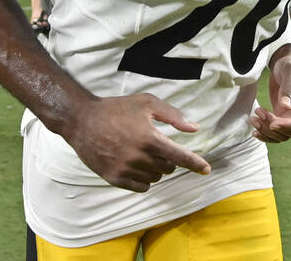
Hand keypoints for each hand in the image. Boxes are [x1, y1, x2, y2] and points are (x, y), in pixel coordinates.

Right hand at [62, 93, 210, 192]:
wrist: (82, 121)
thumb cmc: (117, 109)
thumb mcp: (146, 103)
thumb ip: (173, 115)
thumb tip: (194, 128)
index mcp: (149, 138)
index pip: (180, 156)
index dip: (196, 164)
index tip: (207, 170)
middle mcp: (139, 157)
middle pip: (168, 168)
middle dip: (167, 159)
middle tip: (155, 146)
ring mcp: (125, 170)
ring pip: (155, 178)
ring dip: (155, 169)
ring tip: (142, 153)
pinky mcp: (114, 179)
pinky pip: (141, 187)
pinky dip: (143, 179)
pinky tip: (135, 165)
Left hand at [249, 51, 290, 142]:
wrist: (283, 64)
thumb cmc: (290, 65)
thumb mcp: (290, 72)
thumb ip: (289, 88)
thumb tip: (285, 106)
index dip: (288, 125)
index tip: (273, 124)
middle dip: (273, 126)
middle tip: (258, 112)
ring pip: (283, 135)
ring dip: (267, 131)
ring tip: (253, 118)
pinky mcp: (284, 118)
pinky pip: (277, 133)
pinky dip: (266, 134)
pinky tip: (255, 131)